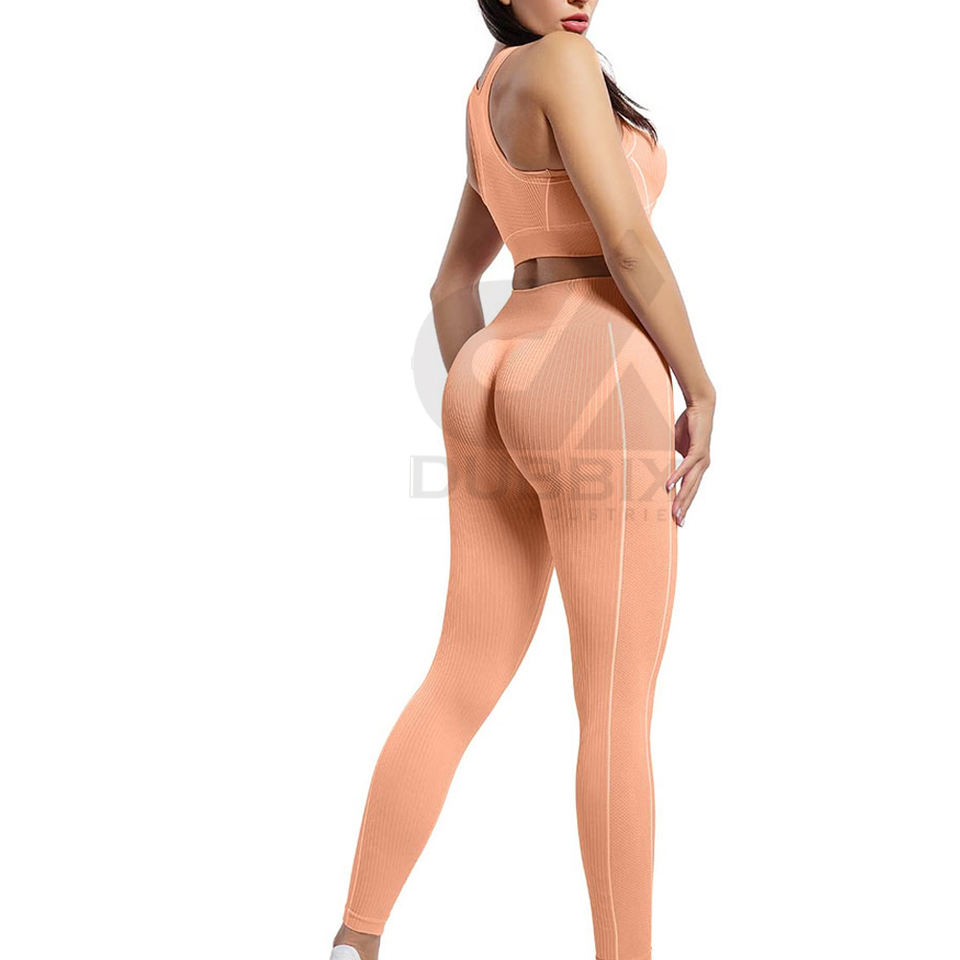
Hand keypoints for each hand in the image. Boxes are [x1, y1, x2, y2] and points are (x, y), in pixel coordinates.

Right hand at [666, 397, 713, 525]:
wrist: (700, 407)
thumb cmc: (688, 425)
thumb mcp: (675, 445)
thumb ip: (669, 457)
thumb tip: (655, 464)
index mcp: (697, 467)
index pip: (690, 489)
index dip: (684, 504)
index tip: (678, 518)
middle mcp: (702, 466)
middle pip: (692, 491)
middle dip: (684, 508)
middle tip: (678, 523)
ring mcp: (702, 460)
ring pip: (690, 483)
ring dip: (681, 497)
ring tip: (674, 511)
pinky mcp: (699, 450)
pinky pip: (686, 466)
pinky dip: (677, 476)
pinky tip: (669, 485)